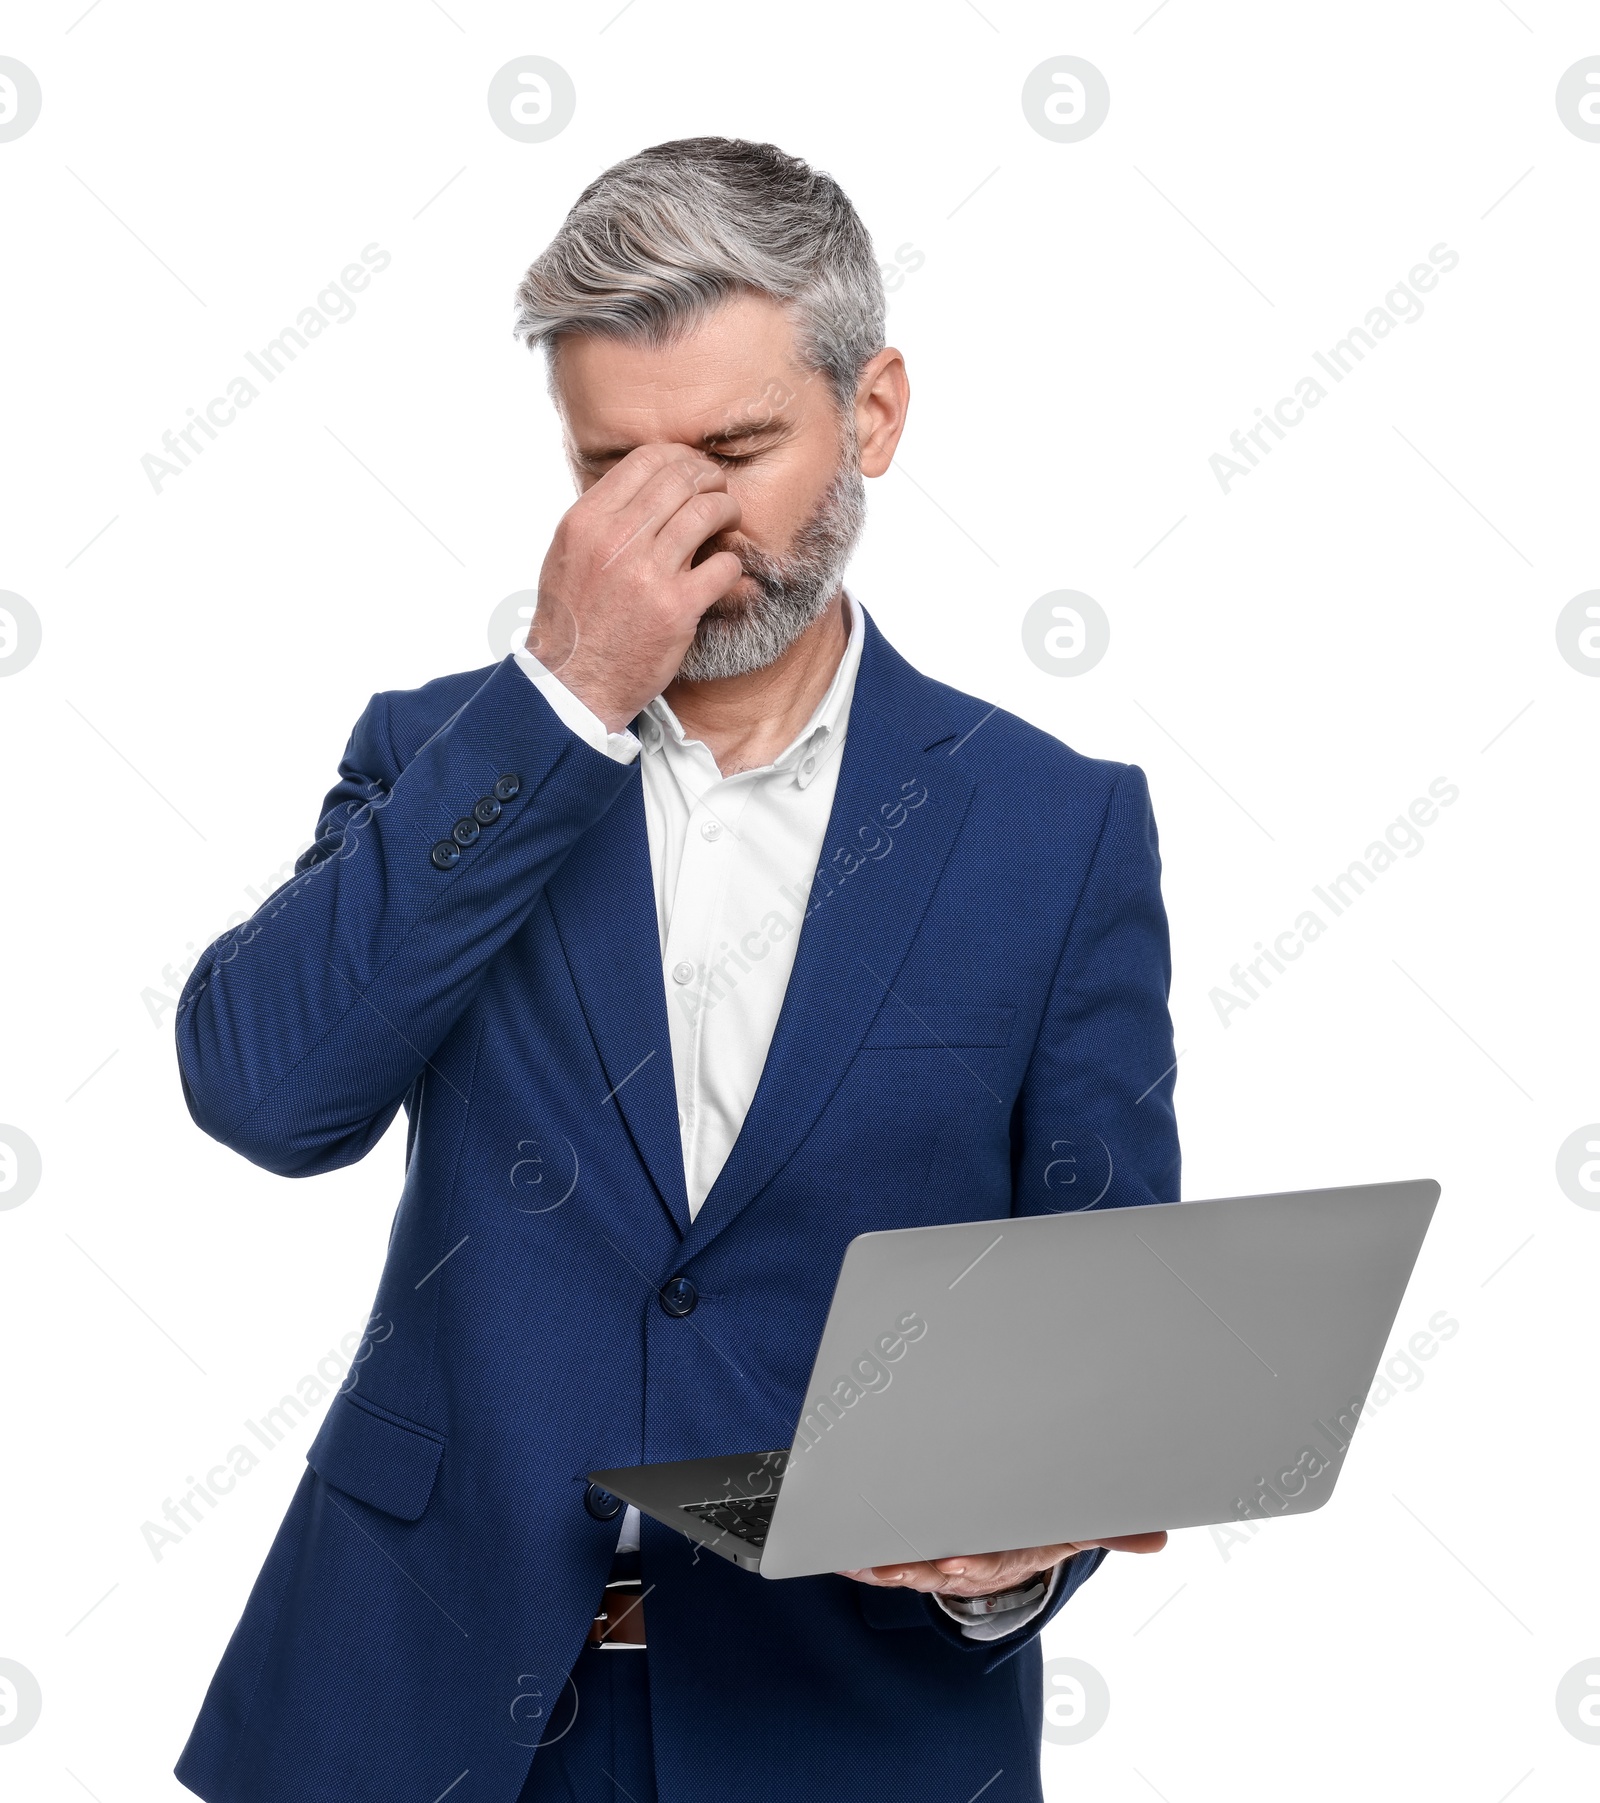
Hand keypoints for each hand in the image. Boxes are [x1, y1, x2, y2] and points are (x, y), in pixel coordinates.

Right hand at [527, 442, 744, 732]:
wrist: (573, 683)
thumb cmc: (572, 621)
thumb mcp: (567, 555)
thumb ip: (600, 518)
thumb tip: (643, 487)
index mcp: (586, 521)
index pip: (646, 460)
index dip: (682, 459)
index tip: (694, 472)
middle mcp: (615, 539)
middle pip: (681, 480)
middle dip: (711, 480)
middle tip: (720, 493)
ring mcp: (648, 573)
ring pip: (706, 513)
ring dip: (727, 511)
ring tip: (729, 521)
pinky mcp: (677, 608)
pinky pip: (724, 566)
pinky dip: (732, 564)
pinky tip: (724, 572)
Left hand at [838, 1530, 1167, 1598]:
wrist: (1016, 1535)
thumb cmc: (1041, 1524)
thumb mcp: (1076, 1524)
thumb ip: (1110, 1527)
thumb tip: (1157, 1538)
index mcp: (1006, 1555)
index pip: (987, 1564)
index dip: (968, 1565)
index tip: (951, 1562)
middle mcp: (969, 1562)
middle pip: (938, 1569)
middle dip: (913, 1567)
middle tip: (888, 1562)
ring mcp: (939, 1559)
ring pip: (906, 1567)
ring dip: (880, 1566)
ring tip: (854, 1559)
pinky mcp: (915, 1550)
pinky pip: (885, 1558)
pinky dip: (863, 1559)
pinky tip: (842, 1555)